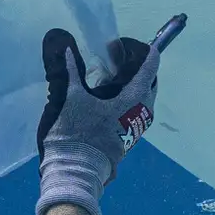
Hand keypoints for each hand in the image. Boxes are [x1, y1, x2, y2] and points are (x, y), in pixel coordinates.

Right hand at [35, 17, 183, 214]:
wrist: (76, 171)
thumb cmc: (76, 133)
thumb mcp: (71, 97)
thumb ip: (69, 68)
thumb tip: (64, 43)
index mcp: (135, 97)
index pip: (150, 64)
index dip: (139, 49)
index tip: (119, 44)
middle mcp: (143, 110)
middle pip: (149, 79)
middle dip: (135, 64)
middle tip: (112, 57)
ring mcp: (138, 125)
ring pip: (143, 95)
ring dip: (130, 81)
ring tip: (105, 74)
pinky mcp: (130, 134)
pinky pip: (135, 108)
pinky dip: (126, 96)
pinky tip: (104, 95)